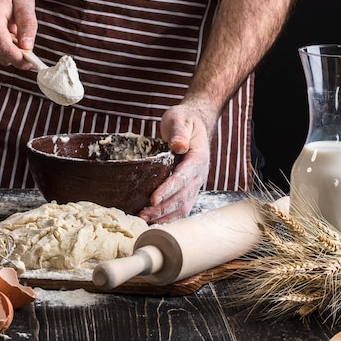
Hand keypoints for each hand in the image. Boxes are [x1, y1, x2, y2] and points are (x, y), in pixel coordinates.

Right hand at [0, 0, 37, 70]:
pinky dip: (4, 48)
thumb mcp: (25, 0)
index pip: (3, 48)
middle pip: (2, 56)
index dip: (20, 59)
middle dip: (19, 55)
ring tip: (13, 30)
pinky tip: (4, 32)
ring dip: (12, 50)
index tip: (33, 64)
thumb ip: (28, 24)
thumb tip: (28, 47)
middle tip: (29, 43)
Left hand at [137, 103, 211, 223]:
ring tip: (144, 220)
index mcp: (198, 158)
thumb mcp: (180, 120)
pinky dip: (168, 216)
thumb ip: (179, 132)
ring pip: (182, 206)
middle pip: (182, 197)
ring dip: (164, 216)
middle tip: (142, 215)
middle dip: (162, 209)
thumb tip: (179, 146)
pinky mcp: (189, 189)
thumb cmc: (184, 121)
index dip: (168, 190)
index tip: (153, 199)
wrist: (194, 124)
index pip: (183, 178)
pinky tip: (153, 220)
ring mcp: (195, 184)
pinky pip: (181, 207)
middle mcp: (199, 175)